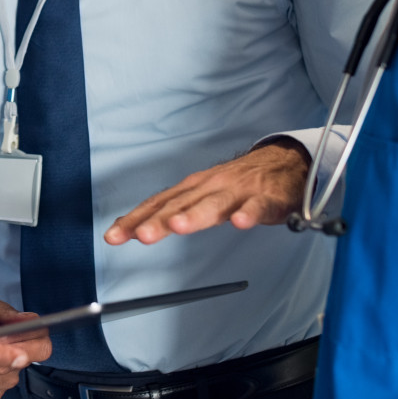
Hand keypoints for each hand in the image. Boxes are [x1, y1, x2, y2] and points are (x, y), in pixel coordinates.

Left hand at [104, 141, 309, 245]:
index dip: (135, 220)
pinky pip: (258, 207)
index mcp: (192, 189)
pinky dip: (249, 214)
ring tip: (179, 226)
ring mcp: (238, 192)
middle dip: (159, 221)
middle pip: (180, 205)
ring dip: (196, 214)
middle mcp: (210, 187)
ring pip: (215, 205)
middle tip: (141, 235)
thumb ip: (172, 212)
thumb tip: (137, 228)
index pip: (158, 204)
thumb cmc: (236, 183)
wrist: (283, 162)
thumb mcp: (201, 195)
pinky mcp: (267, 199)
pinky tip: (241, 223)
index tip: (114, 237)